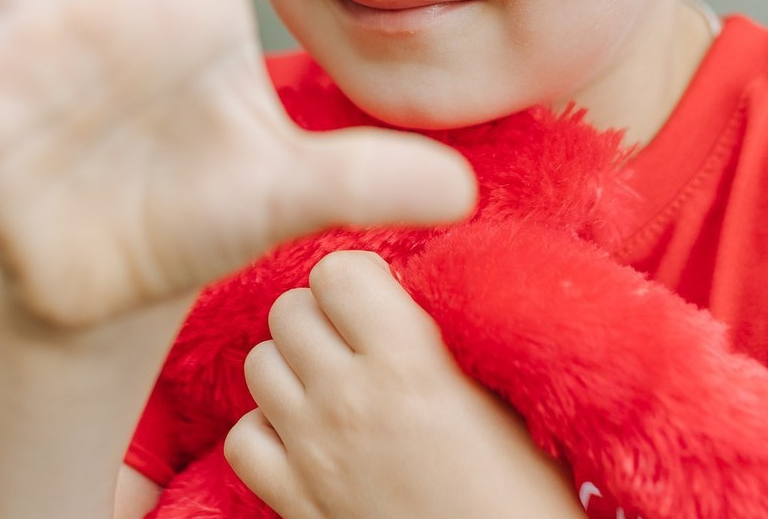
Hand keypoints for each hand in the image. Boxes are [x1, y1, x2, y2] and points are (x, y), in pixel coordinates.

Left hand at [225, 251, 583, 518]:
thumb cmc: (525, 487)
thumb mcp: (499, 386)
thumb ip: (441, 328)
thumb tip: (403, 285)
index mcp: (406, 359)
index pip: (335, 272)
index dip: (356, 278)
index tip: (381, 295)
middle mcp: (347, 398)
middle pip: (288, 309)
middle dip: (320, 314)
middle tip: (356, 338)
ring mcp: (314, 452)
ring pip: (258, 364)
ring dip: (291, 364)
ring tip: (332, 381)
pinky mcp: (295, 502)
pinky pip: (242, 438)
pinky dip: (265, 428)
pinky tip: (305, 433)